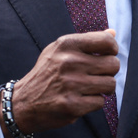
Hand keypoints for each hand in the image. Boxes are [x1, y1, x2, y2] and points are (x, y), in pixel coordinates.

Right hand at [2, 29, 118, 137]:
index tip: (106, 56)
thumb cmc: (46, 74)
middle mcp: (69, 62)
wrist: (23, 102)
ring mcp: (71, 84)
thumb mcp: (59, 51)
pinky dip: (93, 103)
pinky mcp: (73, 105)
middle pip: (113, 64)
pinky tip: (80, 99)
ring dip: (103, 89)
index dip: (112, 50)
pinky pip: (101, 102)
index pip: (107, 41)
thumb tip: (113, 32)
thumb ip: (87, 41)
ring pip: (110, 84)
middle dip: (108, 72)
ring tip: (88, 88)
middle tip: (96, 75)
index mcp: (66, 45)